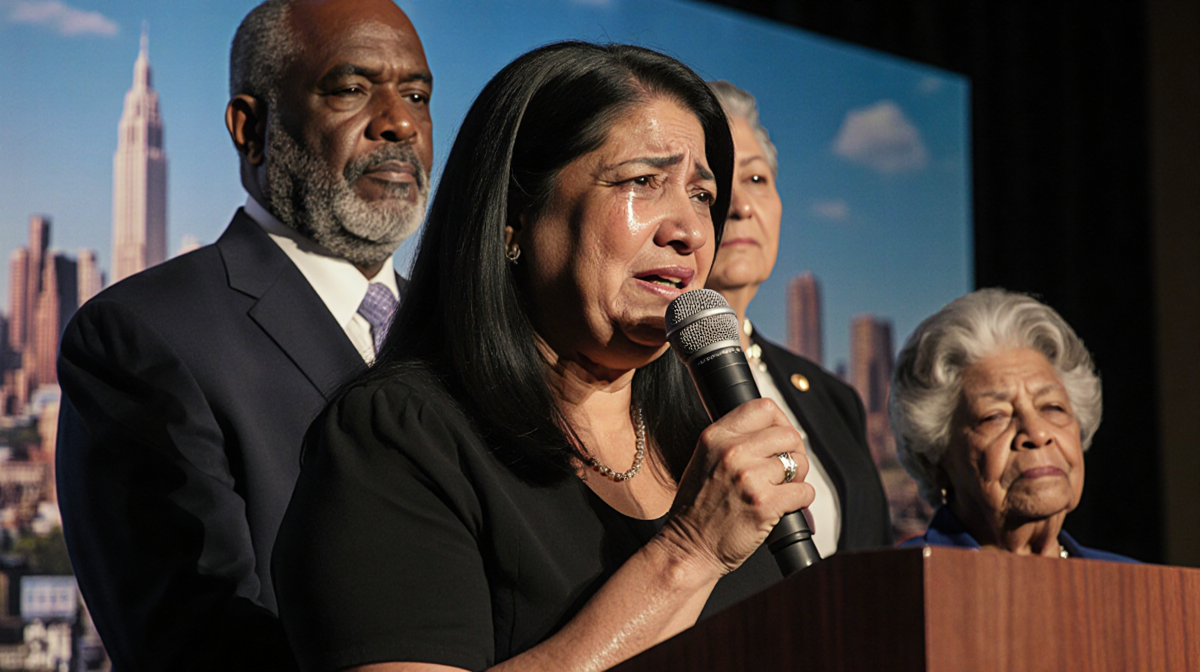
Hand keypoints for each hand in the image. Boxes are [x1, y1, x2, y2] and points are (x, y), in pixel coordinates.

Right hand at [657, 398, 813, 577]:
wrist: (689, 547)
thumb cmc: (697, 508)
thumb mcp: (704, 459)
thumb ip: (733, 440)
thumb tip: (774, 430)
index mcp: (715, 436)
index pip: (763, 407)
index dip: (780, 421)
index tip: (780, 439)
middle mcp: (732, 451)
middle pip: (788, 434)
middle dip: (794, 452)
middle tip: (786, 470)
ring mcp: (749, 477)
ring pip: (799, 463)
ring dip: (798, 478)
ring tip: (781, 489)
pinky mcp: (764, 504)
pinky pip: (804, 492)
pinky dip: (801, 500)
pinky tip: (784, 506)